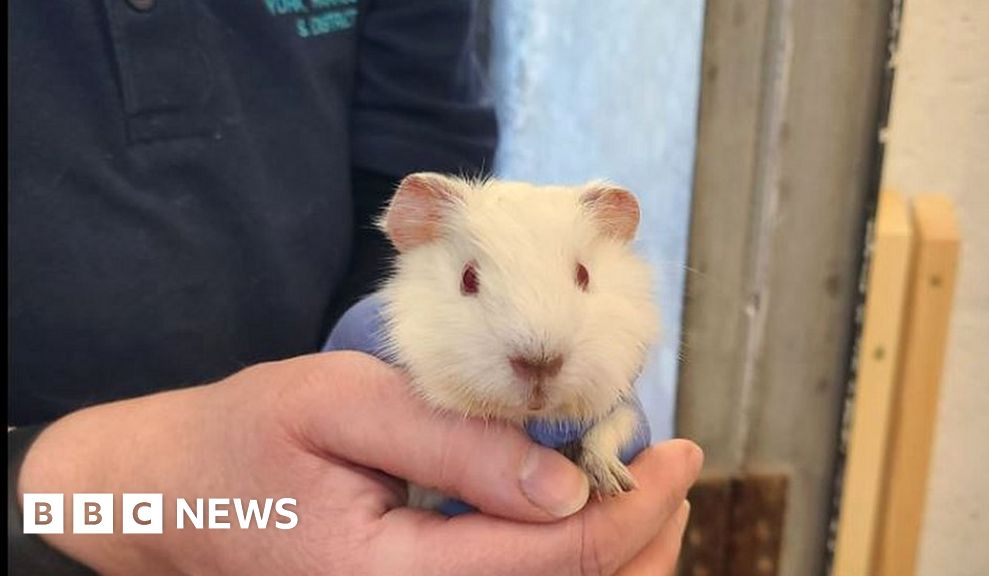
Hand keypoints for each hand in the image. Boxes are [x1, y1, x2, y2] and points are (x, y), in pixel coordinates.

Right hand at [19, 352, 702, 574]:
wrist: (180, 497)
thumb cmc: (249, 438)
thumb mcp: (341, 406)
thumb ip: (451, 445)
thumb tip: (565, 482)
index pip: (555, 559)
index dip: (635, 506)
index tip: (681, 452)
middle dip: (647, 540)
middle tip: (677, 470)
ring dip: (621, 557)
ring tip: (649, 492)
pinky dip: (571, 563)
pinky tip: (583, 516)